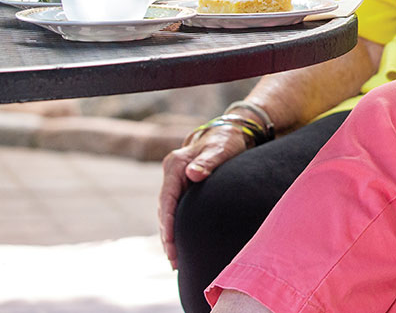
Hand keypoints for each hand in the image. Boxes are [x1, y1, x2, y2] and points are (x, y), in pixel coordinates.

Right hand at [157, 125, 251, 267]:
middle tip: (174, 260)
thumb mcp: (222, 148)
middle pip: (164, 210)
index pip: (167, 199)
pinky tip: (181, 245)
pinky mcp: (184, 188)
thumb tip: (194, 174)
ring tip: (175, 261)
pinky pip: (177, 211)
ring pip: (168, 213)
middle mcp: (172, 174)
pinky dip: (177, 228)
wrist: (231, 133)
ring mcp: (176, 181)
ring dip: (170, 236)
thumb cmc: (228, 140)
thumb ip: (209, 161)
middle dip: (167, 236)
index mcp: (176, 165)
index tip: (169, 242)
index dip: (167, 222)